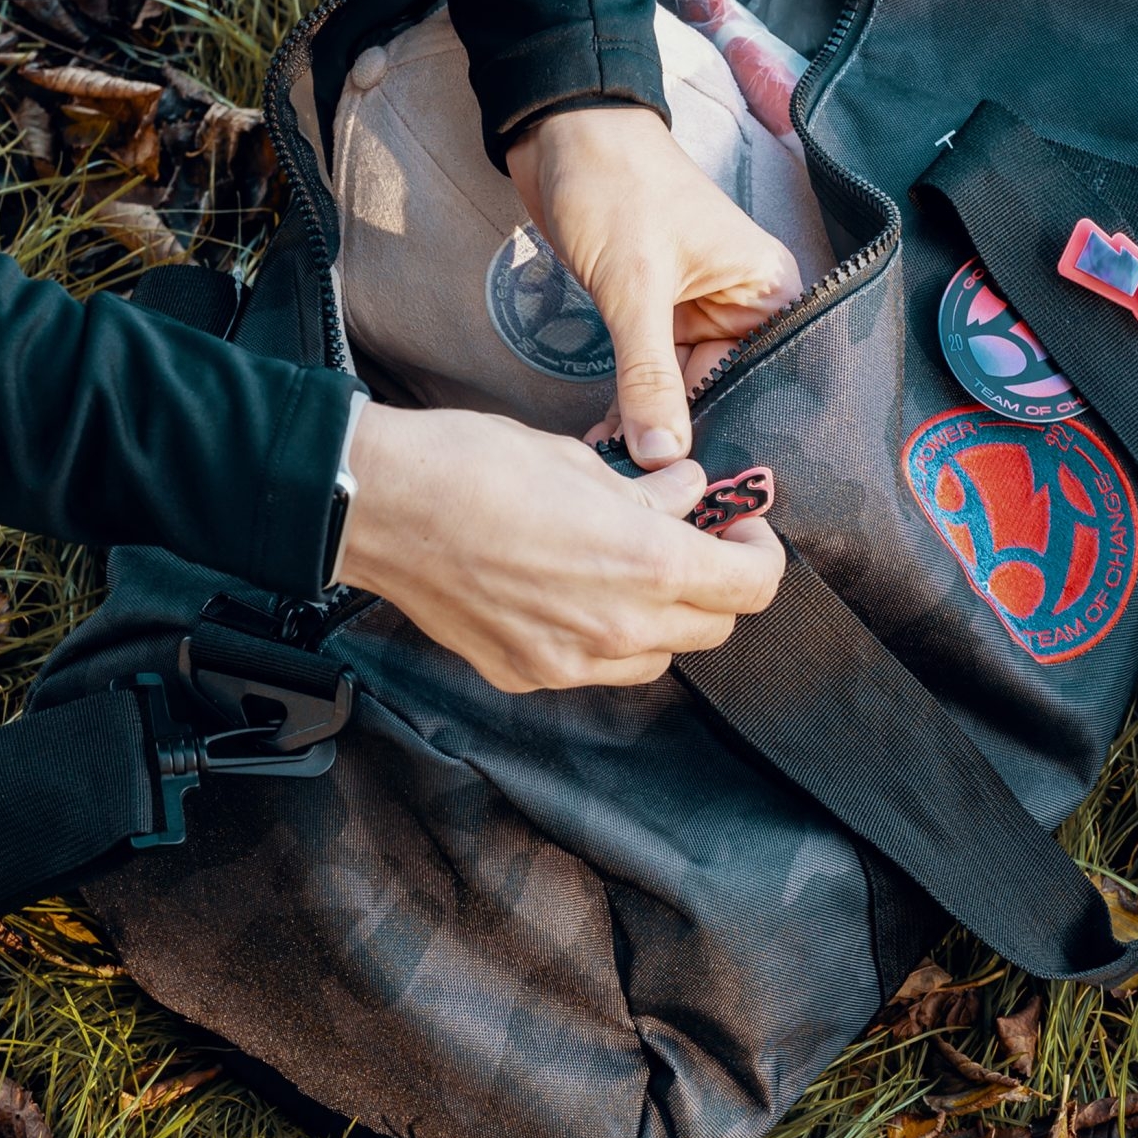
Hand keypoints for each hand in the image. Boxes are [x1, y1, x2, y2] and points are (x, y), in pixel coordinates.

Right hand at [333, 401, 783, 691]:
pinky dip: (604, 639)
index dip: (758, 552)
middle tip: (696, 543)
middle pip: (714, 628)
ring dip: (664, 619)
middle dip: (716, 585)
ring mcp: (569, 662)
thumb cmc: (474, 467)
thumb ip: (650, 492)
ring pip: (658, 658)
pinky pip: (594, 669)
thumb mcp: (581, 462)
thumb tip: (689, 492)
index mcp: (648, 564)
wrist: (380, 507)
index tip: (741, 528)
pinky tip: (575, 595)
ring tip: (632, 571)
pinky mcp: (526, 675)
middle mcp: (618, 628)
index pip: (752, 586)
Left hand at [507, 104, 800, 468]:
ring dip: (651, 426)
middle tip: (650, 492)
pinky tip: (609, 442)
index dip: (736, 431)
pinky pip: (652, 375)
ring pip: (682, 390)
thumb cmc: (617, 186)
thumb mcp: (636, 287)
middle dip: (686, 438)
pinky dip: (631, 405)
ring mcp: (697, 311)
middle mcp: (743, 306)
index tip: (706, 489)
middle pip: (725, 392)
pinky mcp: (654, 315)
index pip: (766, 381)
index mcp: (769, 290)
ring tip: (620, 475)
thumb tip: (662, 458)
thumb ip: (650, 376)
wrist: (559, 133)